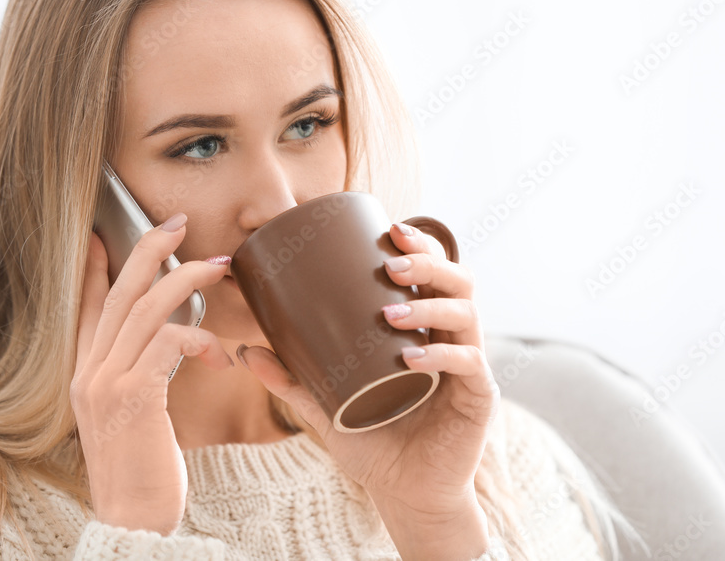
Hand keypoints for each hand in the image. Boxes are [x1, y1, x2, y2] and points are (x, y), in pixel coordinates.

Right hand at [71, 215, 232, 534]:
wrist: (132, 521)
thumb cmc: (142, 471)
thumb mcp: (131, 416)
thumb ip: (138, 376)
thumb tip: (166, 344)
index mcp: (87, 373)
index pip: (86, 307)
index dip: (93, 266)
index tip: (102, 233)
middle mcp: (89, 372)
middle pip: (118, 293)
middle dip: (150, 251)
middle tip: (180, 224)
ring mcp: (107, 383)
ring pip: (146, 308)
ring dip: (187, 280)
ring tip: (221, 267)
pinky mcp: (133, 397)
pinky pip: (168, 343)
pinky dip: (198, 337)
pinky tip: (220, 354)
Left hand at [238, 222, 497, 556]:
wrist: (406, 496)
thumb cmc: (374, 444)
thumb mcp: (327, 408)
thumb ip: (292, 380)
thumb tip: (244, 349)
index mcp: (425, 331)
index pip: (433, 275)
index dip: (420, 245)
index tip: (391, 229)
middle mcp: (452, 341)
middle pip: (458, 283)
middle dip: (429, 263)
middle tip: (392, 264)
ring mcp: (469, 368)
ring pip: (467, 315)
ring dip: (430, 306)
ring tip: (391, 312)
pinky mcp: (479, 399)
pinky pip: (469, 364)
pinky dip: (442, 356)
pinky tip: (413, 359)